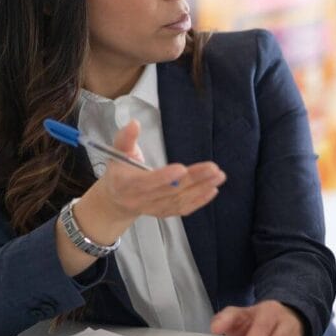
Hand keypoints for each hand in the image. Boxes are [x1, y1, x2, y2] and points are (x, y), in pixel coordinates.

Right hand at [56, 120, 225, 275]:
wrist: (116, 200)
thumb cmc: (120, 172)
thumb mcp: (118, 152)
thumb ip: (126, 138)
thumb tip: (134, 123)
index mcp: (126, 184)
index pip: (146, 182)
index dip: (164, 177)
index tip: (182, 168)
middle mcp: (140, 200)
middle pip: (170, 190)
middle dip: (193, 179)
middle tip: (213, 168)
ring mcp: (153, 208)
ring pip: (180, 200)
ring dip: (201, 188)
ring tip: (218, 176)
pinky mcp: (164, 213)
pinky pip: (183, 209)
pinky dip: (199, 201)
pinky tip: (213, 190)